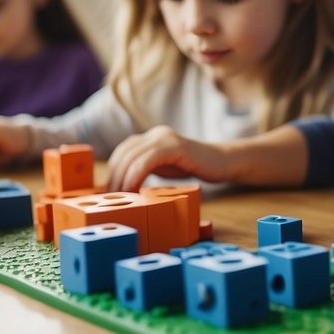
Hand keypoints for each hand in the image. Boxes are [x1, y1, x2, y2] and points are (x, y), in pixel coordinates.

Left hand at [107, 125, 232, 191]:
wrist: (224, 162)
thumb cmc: (194, 167)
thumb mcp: (165, 167)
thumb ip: (146, 168)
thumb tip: (119, 185)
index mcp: (151, 138)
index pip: (122, 152)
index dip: (112, 172)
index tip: (109, 193)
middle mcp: (155, 134)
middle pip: (123, 154)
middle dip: (114, 178)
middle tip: (112, 199)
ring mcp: (165, 138)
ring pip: (132, 157)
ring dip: (122, 180)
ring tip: (123, 197)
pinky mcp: (175, 146)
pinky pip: (147, 161)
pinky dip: (136, 177)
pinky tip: (136, 191)